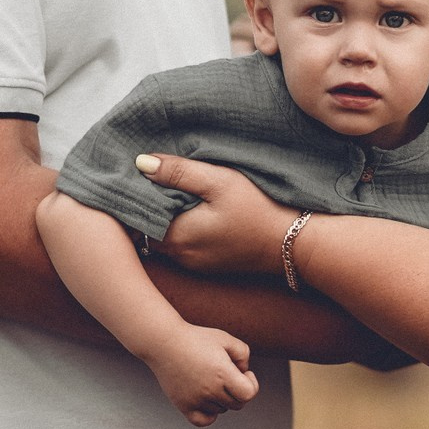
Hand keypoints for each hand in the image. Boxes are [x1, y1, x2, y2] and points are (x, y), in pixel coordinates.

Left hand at [142, 153, 294, 276]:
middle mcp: (180, 256)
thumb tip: (140, 162)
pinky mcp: (207, 265)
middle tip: (149, 178)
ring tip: (169, 190)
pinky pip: (180, 246)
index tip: (135, 174)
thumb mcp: (220, 182)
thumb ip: (178, 172)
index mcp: (176, 236)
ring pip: (162, 238)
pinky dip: (178, 228)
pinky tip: (190, 209)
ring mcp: (194, 264)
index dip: (133, 195)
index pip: (136, 217)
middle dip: (145, 206)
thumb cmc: (259, 209)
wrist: (295, 243)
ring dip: (162, 217)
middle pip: (146, 229)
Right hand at [144, 324, 259, 426]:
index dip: (251, 384)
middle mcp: (210, 389)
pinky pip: (203, 421)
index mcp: (222, 373)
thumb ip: (243, 354)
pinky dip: (210, 414)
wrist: (165, 342)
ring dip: (222, 398)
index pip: (248, 394)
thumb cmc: (195, 338)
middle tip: (229, 376)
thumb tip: (243, 372)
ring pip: (221, 410)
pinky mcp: (183, 405)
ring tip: (212, 379)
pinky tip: (207, 399)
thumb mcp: (225, 338)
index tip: (244, 373)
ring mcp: (196, 400)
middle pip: (237, 404)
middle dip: (238, 390)